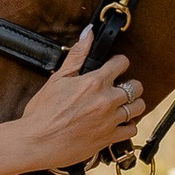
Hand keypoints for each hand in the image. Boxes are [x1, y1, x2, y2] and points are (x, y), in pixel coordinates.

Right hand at [15, 26, 146, 172]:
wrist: (36, 142)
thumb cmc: (42, 112)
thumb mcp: (58, 78)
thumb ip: (77, 55)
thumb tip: (89, 33)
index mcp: (94, 82)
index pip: (122, 63)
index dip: (118, 62)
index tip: (114, 66)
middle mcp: (107, 100)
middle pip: (136, 86)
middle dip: (130, 84)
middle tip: (120, 88)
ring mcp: (110, 120)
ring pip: (138, 108)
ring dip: (132, 104)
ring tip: (122, 105)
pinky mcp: (109, 138)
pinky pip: (131, 130)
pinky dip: (128, 126)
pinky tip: (119, 123)